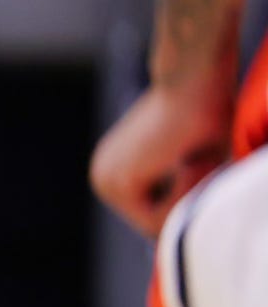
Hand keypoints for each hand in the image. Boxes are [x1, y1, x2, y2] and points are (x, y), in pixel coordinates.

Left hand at [92, 77, 232, 237]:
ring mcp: (106, 183)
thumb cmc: (204, 112)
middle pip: (154, 226)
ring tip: (192, 156)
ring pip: (158, 226)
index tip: (199, 163)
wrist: (193, 76)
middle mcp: (102, 180)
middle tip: (199, 157)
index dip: (190, 201)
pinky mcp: (120, 184)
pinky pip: (161, 219)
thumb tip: (187, 230)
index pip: (155, 219)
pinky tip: (187, 158)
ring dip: (189, 197)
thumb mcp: (196, 166)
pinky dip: (187, 194)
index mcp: (114, 175)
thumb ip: (185, 198)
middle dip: (188, 201)